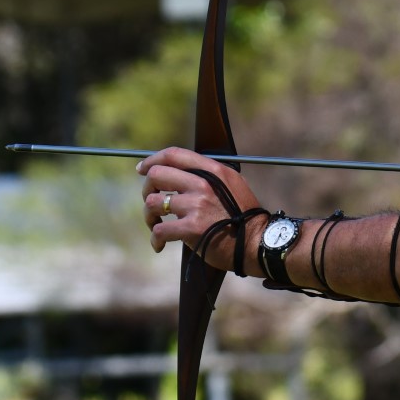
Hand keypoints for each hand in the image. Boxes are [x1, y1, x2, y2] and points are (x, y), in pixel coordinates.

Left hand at [137, 147, 266, 270]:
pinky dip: (155, 239)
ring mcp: (197, 205)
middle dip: (147, 189)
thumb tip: (181, 173)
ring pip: (152, 203)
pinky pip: (160, 230)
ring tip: (156, 225)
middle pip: (157, 175)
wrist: (257, 243)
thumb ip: (210, 176)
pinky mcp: (192, 228)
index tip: (142, 169)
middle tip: (152, 202)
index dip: (152, 160)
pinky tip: (159, 245)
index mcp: (213, 171)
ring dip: (149, 216)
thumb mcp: (233, 185)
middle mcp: (203, 184)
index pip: (174, 155)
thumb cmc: (245, 217)